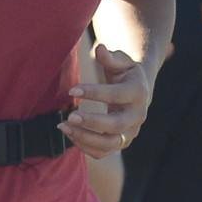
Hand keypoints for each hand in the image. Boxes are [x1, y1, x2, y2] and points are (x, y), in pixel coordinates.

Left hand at [62, 42, 150, 159]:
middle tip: (69, 116)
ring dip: (85, 138)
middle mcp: (137, 116)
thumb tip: (100, 49)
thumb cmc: (124, 73)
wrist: (137, 91)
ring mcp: (130, 132)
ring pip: (110, 144)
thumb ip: (110, 57)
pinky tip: (70, 134)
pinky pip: (103, 152)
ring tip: (63, 127)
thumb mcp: (121, 61)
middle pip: (116, 125)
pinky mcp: (121, 143)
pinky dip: (86, 147)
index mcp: (138, 92)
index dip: (94, 93)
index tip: (71, 90)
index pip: (116, 95)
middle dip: (91, 122)